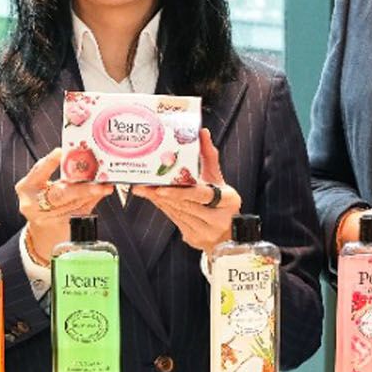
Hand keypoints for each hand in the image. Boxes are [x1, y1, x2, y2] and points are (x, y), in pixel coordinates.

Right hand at [15, 147, 112, 258]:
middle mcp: (33, 203)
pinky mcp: (57, 226)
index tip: (60, 152)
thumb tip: (79, 157)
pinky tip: (99, 194)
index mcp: (26, 187)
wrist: (42, 224)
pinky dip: (91, 202)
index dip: (49, 162)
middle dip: (82, 189)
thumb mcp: (41, 182)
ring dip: (91, 194)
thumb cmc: (42, 197)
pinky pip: (79, 213)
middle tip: (99, 184)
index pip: (38, 172)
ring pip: (73, 205)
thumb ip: (55, 170)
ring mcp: (45, 217)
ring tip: (104, 187)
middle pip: (59, 195)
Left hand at [133, 131, 241, 252]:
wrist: (228, 233)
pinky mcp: (194, 239)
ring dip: (159, 201)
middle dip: (162, 194)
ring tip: (143, 190)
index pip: (202, 195)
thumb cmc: (222, 201)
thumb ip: (209, 156)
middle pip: (185, 204)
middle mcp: (219, 219)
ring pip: (177, 213)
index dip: (181, 192)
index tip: (161, 188)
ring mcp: (206, 232)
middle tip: (143, 185)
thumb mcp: (218, 179)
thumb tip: (203, 132)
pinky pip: (175, 220)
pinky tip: (154, 199)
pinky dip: (164, 208)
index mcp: (228, 201)